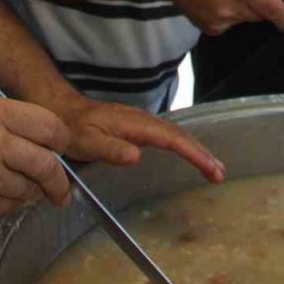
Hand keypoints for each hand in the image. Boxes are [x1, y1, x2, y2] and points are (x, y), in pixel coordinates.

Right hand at [0, 96, 71, 232]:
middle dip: (59, 179)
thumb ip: (0, 115)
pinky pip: (8, 208)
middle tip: (61, 186)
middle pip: (47, 164)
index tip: (61, 147)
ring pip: (29, 190)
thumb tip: (36, 129)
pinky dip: (7, 204)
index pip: (48, 126)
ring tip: (17, 187)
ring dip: (30, 192)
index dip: (61, 139)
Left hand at [55, 95, 225, 183]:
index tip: (209, 167)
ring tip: (214, 168)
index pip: (172, 138)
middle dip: (202, 153)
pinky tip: (191, 155)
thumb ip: (111, 150)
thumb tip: (138, 156)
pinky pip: (169, 136)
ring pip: (177, 134)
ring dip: (197, 150)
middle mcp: (144, 121)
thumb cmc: (74, 129)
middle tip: (219, 173)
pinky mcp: (140, 128)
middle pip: (180, 135)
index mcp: (135, 124)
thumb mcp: (88, 142)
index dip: (193, 152)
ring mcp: (143, 123)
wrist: (63, 111)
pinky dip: (185, 146)